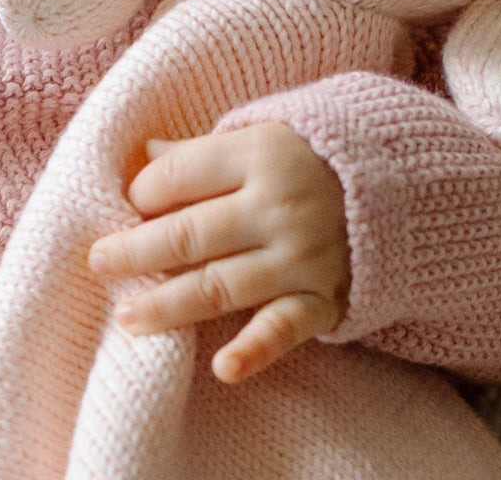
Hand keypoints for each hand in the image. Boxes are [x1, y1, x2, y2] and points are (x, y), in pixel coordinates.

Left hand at [88, 123, 349, 383]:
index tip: (127, 204)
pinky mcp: (324, 297)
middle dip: (135, 250)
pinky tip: (222, 367)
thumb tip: (139, 156)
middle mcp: (279, 206)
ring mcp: (302, 256)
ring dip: (168, 304)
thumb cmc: (315, 153)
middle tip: (98, 262)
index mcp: (261, 153)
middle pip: (188, 234)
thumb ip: (203, 149)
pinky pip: (284, 328)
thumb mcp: (263, 133)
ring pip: (219, 286)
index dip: (142, 192)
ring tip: (127, 315)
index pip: (179, 177)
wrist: (402, 180)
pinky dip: (255, 349)